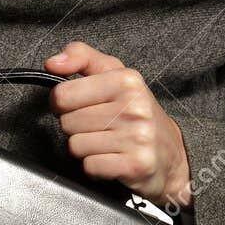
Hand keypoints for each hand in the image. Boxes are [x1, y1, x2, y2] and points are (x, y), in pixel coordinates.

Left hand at [44, 41, 192, 210]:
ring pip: (76, 146)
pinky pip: (90, 166)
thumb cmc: (135, 112)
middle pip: (67, 122)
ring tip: (105, 143)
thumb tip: (53, 62)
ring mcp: (137, 136)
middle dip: (76, 127)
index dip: (63, 103)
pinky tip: (110, 159)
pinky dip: (95, 167)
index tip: (78, 106)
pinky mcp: (136, 164)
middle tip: (98, 126)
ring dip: (85, 148)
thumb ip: (82, 57)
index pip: (63, 94)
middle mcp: (134, 106)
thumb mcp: (113, 74)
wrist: (171, 153)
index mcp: (126, 80)